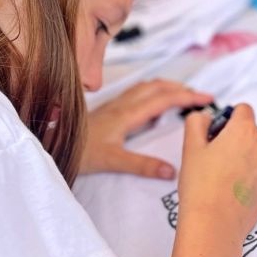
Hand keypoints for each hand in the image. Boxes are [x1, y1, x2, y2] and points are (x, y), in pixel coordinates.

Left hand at [81, 81, 214, 177]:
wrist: (49, 140)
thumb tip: (171, 170)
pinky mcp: (107, 110)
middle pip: (157, 87)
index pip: (164, 99)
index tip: (207, 97)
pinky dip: (152, 93)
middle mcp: (121, 105)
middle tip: (200, 96)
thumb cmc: (77, 151)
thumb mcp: (112, 161)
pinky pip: (136, 94)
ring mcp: (113, 105)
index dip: (187, 96)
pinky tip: (151, 105)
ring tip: (182, 95)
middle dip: (181, 88)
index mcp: (127, 114)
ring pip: (146, 88)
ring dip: (167, 87)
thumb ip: (141, 165)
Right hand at [177, 104, 256, 244]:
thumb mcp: (191, 146)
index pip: (242, 110)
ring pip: (254, 150)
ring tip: (218, 176)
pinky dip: (246, 173)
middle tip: (211, 158)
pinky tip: (228, 189)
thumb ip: (197, 122)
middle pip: (249, 130)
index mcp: (246, 130)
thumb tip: (206, 117)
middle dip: (233, 138)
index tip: (213, 136)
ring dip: (240, 155)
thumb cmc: (201, 185)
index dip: (226, 119)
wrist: (215, 225)